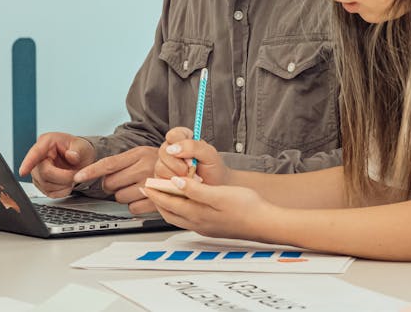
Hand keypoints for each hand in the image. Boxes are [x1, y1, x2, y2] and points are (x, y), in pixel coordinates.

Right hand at [18, 132, 95, 197]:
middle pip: (44, 173)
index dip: (28, 162)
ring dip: (63, 185)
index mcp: (47, 142)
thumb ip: (77, 151)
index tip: (22, 172)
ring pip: (46, 185)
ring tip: (72, 177)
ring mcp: (38, 171)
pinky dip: (61, 191)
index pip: (36, 153)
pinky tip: (67, 183)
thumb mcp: (82, 147)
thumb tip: (71, 155)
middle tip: (75, 174)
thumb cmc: (78, 150)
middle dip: (62, 177)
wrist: (80, 159)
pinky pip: (48, 193)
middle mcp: (40, 156)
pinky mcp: (40, 183)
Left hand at [73, 146, 159, 214]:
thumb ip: (122, 162)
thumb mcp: (142, 154)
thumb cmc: (159, 163)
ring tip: (137, 187)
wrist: (185, 168)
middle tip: (125, 180)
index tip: (77, 176)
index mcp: (138, 153)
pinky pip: (132, 208)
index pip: (109, 163)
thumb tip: (100, 175)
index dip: (91, 171)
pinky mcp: (157, 199)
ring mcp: (151, 184)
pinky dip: (135, 205)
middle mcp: (145, 167)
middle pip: (111, 183)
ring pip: (120, 197)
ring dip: (124, 195)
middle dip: (113, 185)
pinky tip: (144, 197)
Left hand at [144, 177, 274, 240]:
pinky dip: (180, 209)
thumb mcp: (219, 194)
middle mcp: (198, 223)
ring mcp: (205, 226)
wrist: (265, 222)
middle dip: (157, 200)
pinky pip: (188, 218)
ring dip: (168, 205)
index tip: (146, 183)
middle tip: (149, 189)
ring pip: (178, 217)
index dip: (156, 192)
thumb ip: (195, 190)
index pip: (169, 203)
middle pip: (169, 212)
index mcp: (198, 214)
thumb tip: (175, 184)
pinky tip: (185, 202)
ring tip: (162, 194)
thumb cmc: (246, 207)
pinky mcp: (213, 227)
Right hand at [155, 127, 229, 185]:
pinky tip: (184, 184)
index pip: (173, 135)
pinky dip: (173, 183)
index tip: (190, 156)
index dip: (179, 144)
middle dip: (179, 164)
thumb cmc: (214, 170)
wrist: (215, 189)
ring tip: (190, 178)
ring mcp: (165, 164)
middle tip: (192, 169)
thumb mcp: (210, 154)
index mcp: (184, 138)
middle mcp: (172, 149)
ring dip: (177, 175)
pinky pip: (159, 179)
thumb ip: (194, 146)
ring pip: (160, 166)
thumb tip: (173, 148)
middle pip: (163, 151)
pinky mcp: (161, 178)